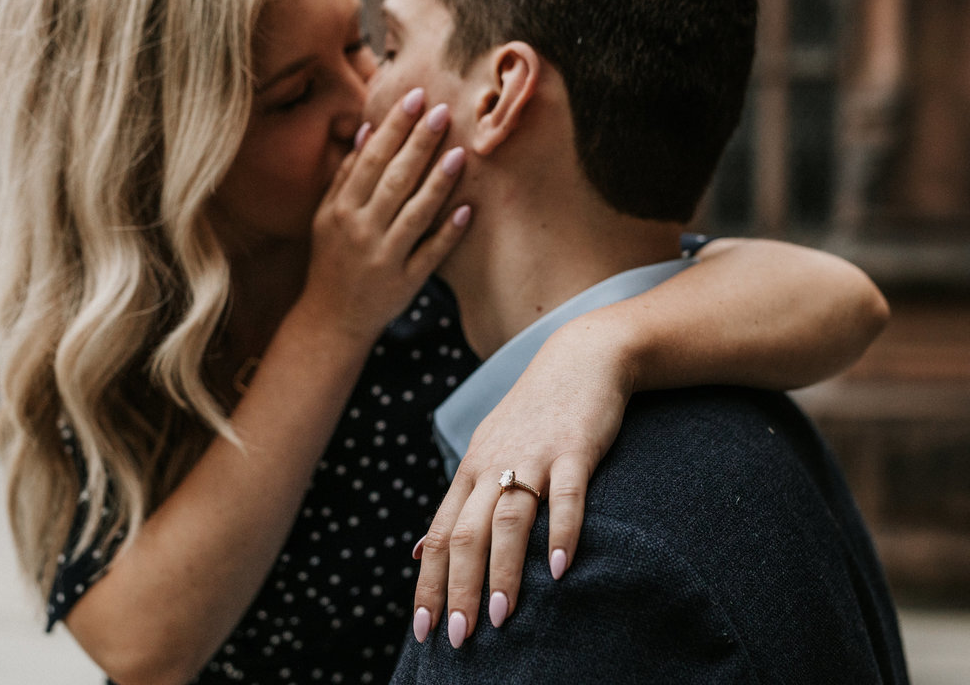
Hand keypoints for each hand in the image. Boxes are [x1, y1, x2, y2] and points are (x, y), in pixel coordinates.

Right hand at [297, 87, 470, 343]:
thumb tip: (368, 132)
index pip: (371, 159)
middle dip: (419, 143)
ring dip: (438, 183)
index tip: (415, 97)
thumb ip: (345, 176)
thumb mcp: (326, 217)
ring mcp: (385, 257)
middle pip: (394, 179)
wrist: (330, 320)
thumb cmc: (331, 260)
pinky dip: (448, 233)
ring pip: (414, 213)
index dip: (394, 127)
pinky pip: (431, 254)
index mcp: (342, 209)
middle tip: (443, 111)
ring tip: (460, 153)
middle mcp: (362, 230)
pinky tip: (468, 210)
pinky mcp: (406, 282)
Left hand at [410, 319, 636, 647]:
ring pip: (508, 520)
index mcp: (470, 473)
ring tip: (501, 617)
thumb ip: (457, 505)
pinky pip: (565, 495)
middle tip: (457, 637)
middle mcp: (493, 467)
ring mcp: (532, 457)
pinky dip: (561, 532)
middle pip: (465, 534)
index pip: (438, 535)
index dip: (427, 583)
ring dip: (503, 571)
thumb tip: (416, 551)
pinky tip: (560, 569)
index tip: (422, 630)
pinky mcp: (573, 449)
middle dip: (458, 588)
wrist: (579, 358)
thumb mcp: (486, 454)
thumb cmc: (533, 415)